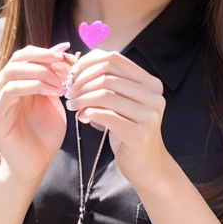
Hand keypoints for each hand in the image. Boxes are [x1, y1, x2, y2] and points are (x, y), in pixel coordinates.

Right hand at [0, 43, 74, 184]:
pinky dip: (35, 86)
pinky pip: (11, 91)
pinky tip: (55, 92)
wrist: (35, 167)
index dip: (46, 52)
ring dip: (42, 72)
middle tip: (67, 65)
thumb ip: (54, 80)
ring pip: (13, 71)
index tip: (69, 54)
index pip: (24, 56)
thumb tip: (63, 51)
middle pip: (17, 59)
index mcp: (12, 84)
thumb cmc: (45, 137)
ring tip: (64, 81)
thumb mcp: (53, 102)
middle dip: (45, 58)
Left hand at [65, 48, 168, 187]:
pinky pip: (107, 116)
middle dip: (81, 82)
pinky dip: (89, 113)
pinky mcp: (140, 133)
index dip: (87, 63)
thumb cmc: (128, 131)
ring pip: (105, 94)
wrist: (146, 165)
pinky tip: (82, 117)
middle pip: (107, 76)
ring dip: (82, 98)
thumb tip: (71, 63)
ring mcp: (149, 114)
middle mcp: (154, 95)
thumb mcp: (119, 103)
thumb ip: (103, 84)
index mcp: (149, 82)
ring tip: (72, 105)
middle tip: (68, 93)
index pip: (114, 58)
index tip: (72, 76)